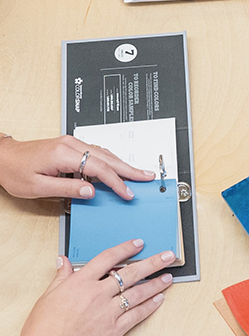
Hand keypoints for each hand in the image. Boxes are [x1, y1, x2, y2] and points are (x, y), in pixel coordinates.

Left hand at [0, 135, 154, 200]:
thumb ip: (68, 188)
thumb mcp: (38, 186)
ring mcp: (72, 143)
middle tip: (146, 176)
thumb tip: (91, 191)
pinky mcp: (71, 145)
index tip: (127, 192)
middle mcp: (71, 145)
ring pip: (105, 153)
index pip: (99, 169)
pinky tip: (118, 167)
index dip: (116, 182)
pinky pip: (97, 152)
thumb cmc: (15, 171)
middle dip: (129, 168)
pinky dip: (111, 161)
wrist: (2, 157)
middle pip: (108, 157)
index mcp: (64, 154)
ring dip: (123, 164)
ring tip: (138, 173)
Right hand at [2, 240, 173, 335]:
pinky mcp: (114, 329)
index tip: (139, 243)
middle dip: (153, 262)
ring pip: (138, 292)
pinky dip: (150, 306)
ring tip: (169, 277)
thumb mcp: (48, 297)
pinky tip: (159, 299)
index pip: (108, 258)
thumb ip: (61, 277)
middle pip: (131, 273)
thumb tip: (62, 260)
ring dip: (156, 283)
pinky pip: (137, 314)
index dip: (126, 248)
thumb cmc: (43, 329)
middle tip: (168, 256)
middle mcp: (97, 294)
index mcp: (80, 282)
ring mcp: (108, 312)